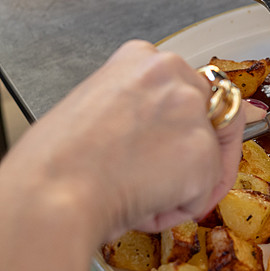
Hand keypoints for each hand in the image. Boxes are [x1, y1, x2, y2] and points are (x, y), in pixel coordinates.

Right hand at [1, 40, 244, 240]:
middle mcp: (175, 75)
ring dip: (180, 186)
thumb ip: (141, 110)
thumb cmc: (59, 161)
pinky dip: (178, 210)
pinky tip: (143, 205)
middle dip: (196, 155)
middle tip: (161, 180)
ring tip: (137, 193)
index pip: (191, 89)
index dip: (184, 126)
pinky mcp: (204, 154)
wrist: (52, 191)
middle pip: (215, 119)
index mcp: (144, 60)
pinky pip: (203, 194)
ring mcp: (193, 113)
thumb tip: (164, 135)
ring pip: (209, 161)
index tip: (175, 145)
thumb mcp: (100, 107)